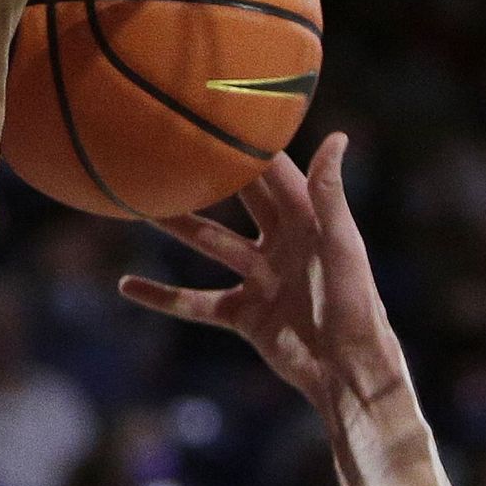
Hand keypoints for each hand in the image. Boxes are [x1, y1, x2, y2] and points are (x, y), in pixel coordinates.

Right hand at [119, 134, 405, 415]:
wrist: (347, 372)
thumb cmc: (357, 307)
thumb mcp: (342, 247)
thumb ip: (330, 195)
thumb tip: (337, 137)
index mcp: (308, 220)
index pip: (271, 172)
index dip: (245, 145)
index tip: (212, 113)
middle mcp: (281, 242)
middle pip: (234, 199)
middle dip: (205, 175)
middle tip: (168, 148)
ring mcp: (259, 278)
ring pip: (209, 244)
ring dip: (176, 226)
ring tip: (137, 207)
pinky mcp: (244, 314)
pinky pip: (197, 301)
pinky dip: (164, 296)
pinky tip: (128, 285)